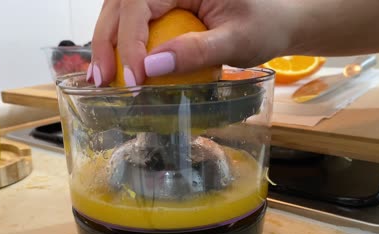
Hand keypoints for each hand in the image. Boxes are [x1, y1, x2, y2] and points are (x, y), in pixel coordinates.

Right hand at [89, 0, 293, 85]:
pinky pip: (133, 20)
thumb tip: (151, 67)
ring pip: (120, 11)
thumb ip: (196, 51)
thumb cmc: (265, 24)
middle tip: (101, 80)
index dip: (130, 41)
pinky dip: (121, 42)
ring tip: (101, 76)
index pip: (141, 4)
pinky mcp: (164, 5)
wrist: (277, 19)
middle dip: (106, 42)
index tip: (134, 79)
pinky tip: (116, 65)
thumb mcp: (236, 40)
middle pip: (121, 4)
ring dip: (107, 42)